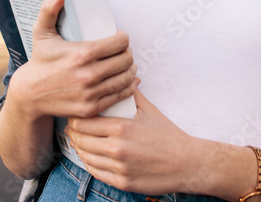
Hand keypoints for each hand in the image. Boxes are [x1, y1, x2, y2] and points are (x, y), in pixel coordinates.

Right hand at [9, 0, 136, 119]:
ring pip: (126, 78)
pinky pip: (120, 95)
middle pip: (126, 60)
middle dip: (127, 53)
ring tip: (126, 64)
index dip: (123, 38)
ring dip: (130, 69)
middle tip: (123, 51)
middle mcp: (88, 74)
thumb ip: (49, 9)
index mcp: (81, 53)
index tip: (120, 37)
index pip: (119, 43)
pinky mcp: (92, 108)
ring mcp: (90, 93)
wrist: (30, 95)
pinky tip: (128, 79)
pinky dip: (128, 87)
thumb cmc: (40, 60)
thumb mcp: (42, 33)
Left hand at [66, 87, 201, 194]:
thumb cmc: (169, 136)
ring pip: (85, 157)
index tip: (76, 114)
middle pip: (79, 139)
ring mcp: (119, 168)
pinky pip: (95, 172)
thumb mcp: (149, 110)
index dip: (75, 117)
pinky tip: (91, 156)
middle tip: (73, 127)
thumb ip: (131, 93)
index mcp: (121, 128)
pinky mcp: (122, 183)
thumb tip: (124, 77)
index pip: (83, 122)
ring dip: (80, 148)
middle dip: (73, 132)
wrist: (187, 163)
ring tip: (80, 140)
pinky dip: (89, 163)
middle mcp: (117, 149)